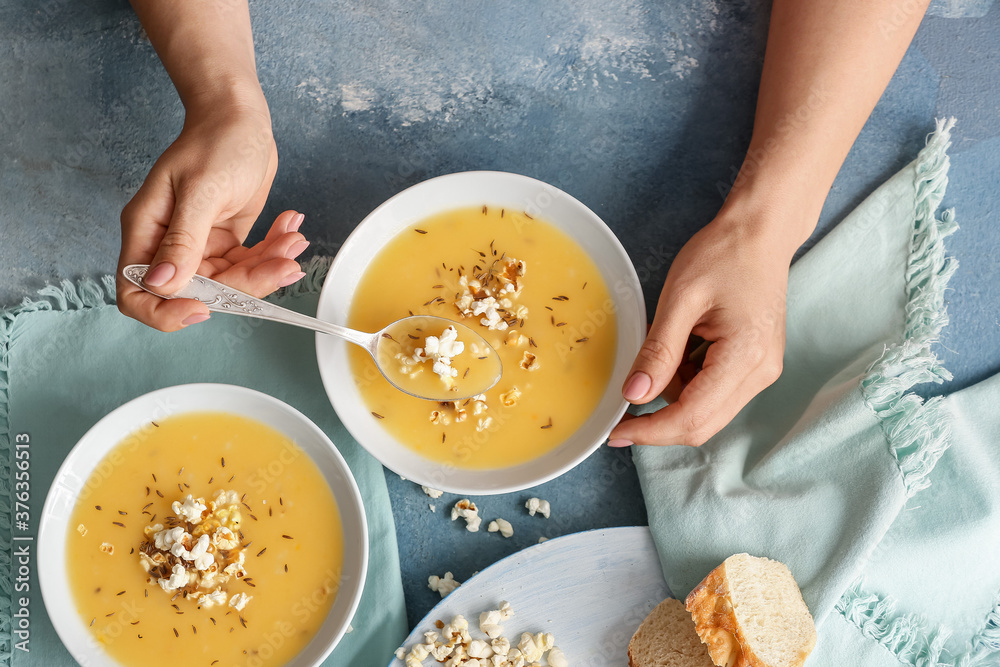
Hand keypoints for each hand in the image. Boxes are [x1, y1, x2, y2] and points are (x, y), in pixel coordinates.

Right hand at [116, 105, 307, 330]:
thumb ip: (183, 240)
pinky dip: (272, 253)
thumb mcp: (201, 189)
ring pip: (231, 283)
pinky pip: (249, 264)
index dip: (165, 312)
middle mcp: (169, 244)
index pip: (138, 292)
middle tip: (284, 265)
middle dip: (245, 286)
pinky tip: (290, 229)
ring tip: (293, 240)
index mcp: (147, 231)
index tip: (205, 309)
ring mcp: (199, 245)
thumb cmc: (216, 140)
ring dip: (267, 267)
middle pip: (199, 293)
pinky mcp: (227, 241)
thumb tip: (161, 284)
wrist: (240, 116)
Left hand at [608, 214, 789, 446]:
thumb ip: (658, 351)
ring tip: (662, 346)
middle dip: (658, 424)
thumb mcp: (680, 298)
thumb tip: (634, 395)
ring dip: (673, 395)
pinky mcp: (755, 365)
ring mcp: (762, 371)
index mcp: (745, 357)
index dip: (651, 431)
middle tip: (619, 415)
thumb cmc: (723, 255)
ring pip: (707, 411)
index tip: (615, 431)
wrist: (761, 232)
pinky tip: (681, 347)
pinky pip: (715, 392)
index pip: (692, 416)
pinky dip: (688, 382)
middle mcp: (761, 373)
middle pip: (702, 424)